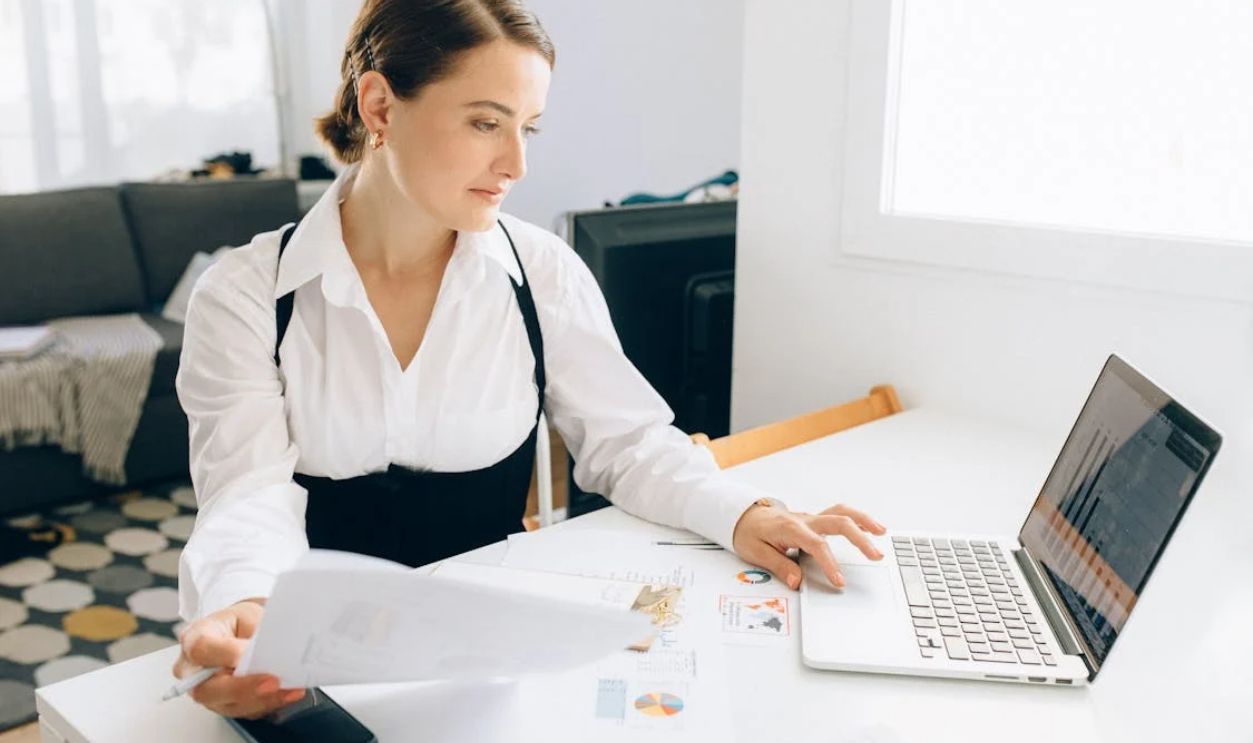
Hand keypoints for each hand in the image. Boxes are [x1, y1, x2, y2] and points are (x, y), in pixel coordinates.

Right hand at [172, 599, 305, 718]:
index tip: (249, 653)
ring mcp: (208, 692)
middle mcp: (194, 671)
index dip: (226, 654)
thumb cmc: (240, 622)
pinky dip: (269, 703)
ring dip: (262, 700)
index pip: (201, 650)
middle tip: (273, 682)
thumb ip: (254, 633)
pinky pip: (245, 711)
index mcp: (194, 639)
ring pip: (228, 705)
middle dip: (244, 688)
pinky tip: (287, 694)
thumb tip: (270, 652)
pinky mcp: (225, 705)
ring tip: (289, 689)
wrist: (241, 632)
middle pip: (208, 690)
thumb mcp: (247, 615)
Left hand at [732, 502, 886, 589]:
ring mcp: (811, 518)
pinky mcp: (814, 521)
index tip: (839, 581)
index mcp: (791, 528)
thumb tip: (797, 581)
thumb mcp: (756, 552)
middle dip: (859, 538)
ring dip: (863, 521)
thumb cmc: (748, 532)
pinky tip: (868, 529)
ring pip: (842, 513)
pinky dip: (856, 520)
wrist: (741, 515)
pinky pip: (838, 515)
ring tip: (882, 533)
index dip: (830, 563)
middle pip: (838, 523)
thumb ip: (779, 565)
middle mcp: (805, 520)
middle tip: (876, 555)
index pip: (816, 545)